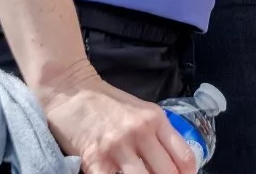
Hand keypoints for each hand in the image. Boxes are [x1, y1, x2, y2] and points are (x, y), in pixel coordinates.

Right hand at [39, 61, 195, 173]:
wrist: (70, 90)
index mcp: (156, 119)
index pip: (184, 156)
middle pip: (168, 173)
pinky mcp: (95, 159)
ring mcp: (118, 147)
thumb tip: (172, 163)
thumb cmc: (106, 102)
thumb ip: (157, 134)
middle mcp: (141, 133)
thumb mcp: (140, 111)